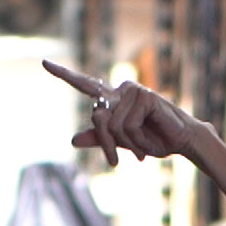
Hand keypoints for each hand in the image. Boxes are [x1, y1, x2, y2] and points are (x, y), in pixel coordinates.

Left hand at [44, 60, 203, 165]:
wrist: (180, 142)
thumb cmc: (153, 140)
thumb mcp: (122, 142)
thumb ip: (99, 138)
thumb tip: (73, 140)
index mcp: (114, 99)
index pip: (86, 85)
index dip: (65, 74)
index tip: (45, 63)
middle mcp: (121, 91)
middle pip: (98, 117)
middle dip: (107, 144)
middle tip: (115, 162)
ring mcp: (133, 91)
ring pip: (113, 125)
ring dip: (128, 143)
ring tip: (142, 146)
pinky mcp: (145, 96)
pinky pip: (127, 125)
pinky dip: (137, 140)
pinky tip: (149, 139)